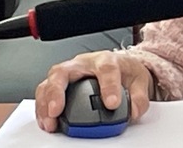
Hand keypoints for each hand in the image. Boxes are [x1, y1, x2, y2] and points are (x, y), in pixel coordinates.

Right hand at [35, 51, 153, 132]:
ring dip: (45, 103)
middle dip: (57, 91)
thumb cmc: (125, 72)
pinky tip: (47, 122)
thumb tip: (135, 109)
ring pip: (49, 82)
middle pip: (63, 71)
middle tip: (57, 110)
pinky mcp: (60, 86)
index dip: (109, 86)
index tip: (112, 103)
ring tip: (50, 121)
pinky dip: (42, 109)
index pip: (106, 68)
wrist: (120, 69)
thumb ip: (140, 95)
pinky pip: (45, 94)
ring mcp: (69, 74)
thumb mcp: (139, 79)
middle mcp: (83, 64)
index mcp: (106, 59)